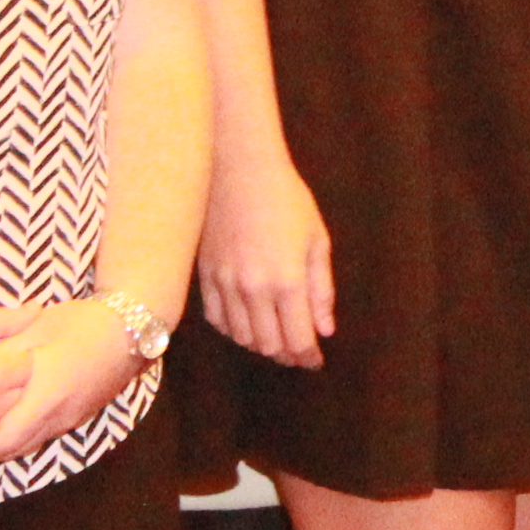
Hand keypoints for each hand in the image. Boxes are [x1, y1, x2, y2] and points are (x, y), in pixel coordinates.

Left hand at [0, 300, 142, 464]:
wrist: (129, 330)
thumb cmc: (80, 324)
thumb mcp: (34, 330)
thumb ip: (2, 354)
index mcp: (45, 395)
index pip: (3, 438)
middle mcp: (58, 415)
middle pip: (13, 449)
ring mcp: (69, 419)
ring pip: (28, 446)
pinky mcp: (76, 416)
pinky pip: (41, 436)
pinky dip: (18, 438)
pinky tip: (3, 425)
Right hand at [194, 152, 336, 364]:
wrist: (238, 170)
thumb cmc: (286, 200)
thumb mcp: (316, 241)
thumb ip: (321, 289)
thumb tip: (325, 329)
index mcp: (287, 281)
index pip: (297, 340)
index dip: (308, 357)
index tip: (315, 360)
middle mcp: (253, 290)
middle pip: (269, 345)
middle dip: (288, 354)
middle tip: (299, 351)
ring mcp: (224, 285)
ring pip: (242, 338)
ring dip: (262, 344)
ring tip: (277, 337)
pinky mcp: (204, 277)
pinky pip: (217, 321)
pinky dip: (234, 330)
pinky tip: (248, 323)